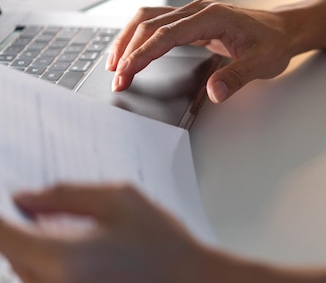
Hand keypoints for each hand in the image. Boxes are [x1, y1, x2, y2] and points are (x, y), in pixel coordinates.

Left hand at [0, 183, 206, 282]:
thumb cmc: (165, 244)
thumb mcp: (123, 200)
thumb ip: (67, 193)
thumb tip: (23, 197)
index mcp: (65, 258)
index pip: (3, 236)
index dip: (2, 217)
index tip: (12, 203)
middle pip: (13, 256)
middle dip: (25, 230)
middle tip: (48, 210)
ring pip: (28, 272)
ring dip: (39, 251)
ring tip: (82, 237)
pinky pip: (48, 282)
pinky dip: (54, 267)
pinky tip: (87, 257)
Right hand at [106, 0, 294, 102]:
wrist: (285, 29)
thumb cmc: (274, 43)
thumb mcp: (261, 63)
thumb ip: (236, 77)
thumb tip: (214, 93)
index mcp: (212, 16)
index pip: (167, 33)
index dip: (144, 52)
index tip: (127, 71)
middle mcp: (199, 10)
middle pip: (151, 23)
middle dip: (129, 49)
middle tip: (118, 79)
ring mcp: (194, 13)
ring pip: (150, 19)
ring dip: (129, 39)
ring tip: (115, 65)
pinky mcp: (193, 21)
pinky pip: (159, 24)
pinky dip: (141, 37)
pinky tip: (132, 52)